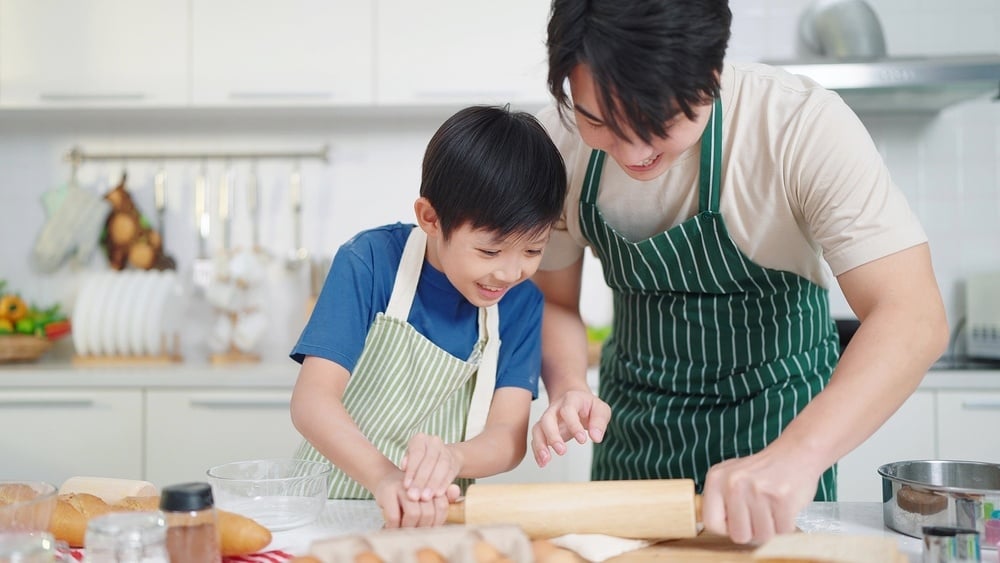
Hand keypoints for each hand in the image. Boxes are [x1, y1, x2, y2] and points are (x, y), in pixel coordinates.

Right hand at [373, 469, 459, 528]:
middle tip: (418, 532)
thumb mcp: (427, 494)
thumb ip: (444, 497)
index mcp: (431, 482)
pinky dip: (395, 526)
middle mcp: (418, 483)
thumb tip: (456, 490)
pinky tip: (394, 528)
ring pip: (413, 513)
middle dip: (424, 526)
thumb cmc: (411, 491)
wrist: (385, 479)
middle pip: (428, 512)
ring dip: (410, 527)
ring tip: (407, 531)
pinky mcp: (387, 492)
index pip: (442, 505)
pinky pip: (394, 516)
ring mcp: (402, 487)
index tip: (431, 528)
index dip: (438, 521)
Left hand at [400, 432, 461, 501]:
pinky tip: (438, 495)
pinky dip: (444, 484)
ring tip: (425, 497)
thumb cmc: (419, 461)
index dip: (411, 471)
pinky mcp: (455, 462)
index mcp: (420, 439)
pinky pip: (450, 473)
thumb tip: (403, 467)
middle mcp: (434, 441)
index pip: (416, 454)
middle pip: (429, 461)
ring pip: (441, 467)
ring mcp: (446, 450)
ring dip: (433, 484)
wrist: (441, 457)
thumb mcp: (410, 459)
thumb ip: (407, 463)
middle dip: (421, 480)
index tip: (406, 486)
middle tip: (414, 496)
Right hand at [530, 389, 610, 466]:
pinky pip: (537, 438)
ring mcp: (548, 418)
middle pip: (547, 419)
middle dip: (553, 436)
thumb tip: (596, 438)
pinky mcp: (545, 429)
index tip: (582, 440)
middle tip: (562, 451)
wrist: (577, 401)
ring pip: (538, 429)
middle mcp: (556, 408)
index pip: (568, 410)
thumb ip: (600, 421)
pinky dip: (537, 451)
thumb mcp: (601, 409)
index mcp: (571, 400)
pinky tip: (542, 462)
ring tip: (546, 460)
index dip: (573, 425)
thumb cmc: (589, 406)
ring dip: (540, 445)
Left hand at [700, 449, 820, 543]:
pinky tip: (785, 509)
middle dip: (752, 532)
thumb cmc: (763, 471)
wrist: (796, 452)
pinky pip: (782, 531)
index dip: (727, 529)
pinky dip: (786, 526)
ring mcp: (758, 490)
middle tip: (760, 515)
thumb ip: (720, 500)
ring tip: (773, 509)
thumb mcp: (731, 476)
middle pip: (738, 535)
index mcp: (716, 478)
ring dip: (771, 529)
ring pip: (761, 536)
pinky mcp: (782, 498)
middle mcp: (733, 483)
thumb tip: (711, 526)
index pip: (711, 523)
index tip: (738, 522)